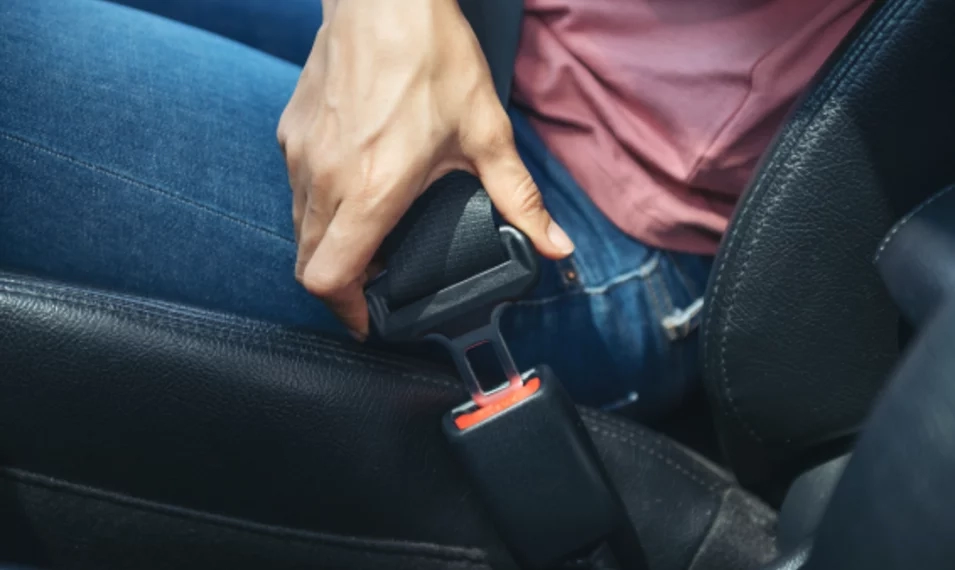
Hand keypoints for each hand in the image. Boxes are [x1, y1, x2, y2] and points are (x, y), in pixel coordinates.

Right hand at [277, 0, 573, 338]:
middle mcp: (324, 179)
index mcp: (371, 190)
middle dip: (340, 286)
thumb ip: (519, 198)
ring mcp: (301, 155)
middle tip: (377, 286)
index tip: (370, 319)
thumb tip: (556, 245)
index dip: (345, 313)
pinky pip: (295, 190)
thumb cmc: (430, 56)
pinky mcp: (291, 132)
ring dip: (329, 248)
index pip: (329, 278)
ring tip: (370, 240)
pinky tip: (355, 191)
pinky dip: (319, 209)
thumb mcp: (485, 133)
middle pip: (308, 263)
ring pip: (299, 229)